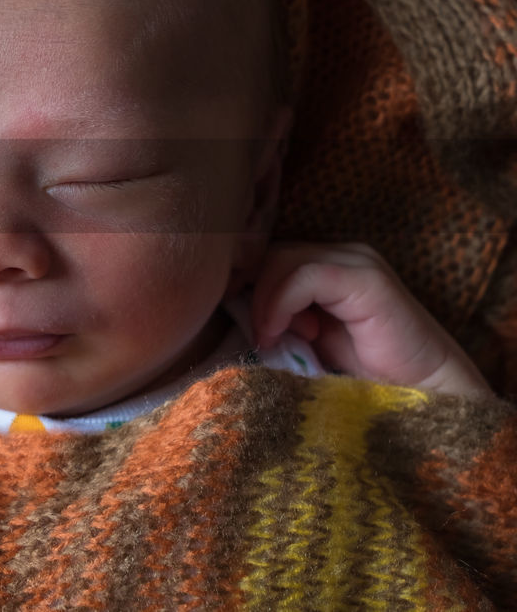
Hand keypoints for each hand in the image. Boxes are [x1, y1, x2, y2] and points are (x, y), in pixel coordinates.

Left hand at [251, 242, 490, 398]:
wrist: (422, 397)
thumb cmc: (361, 374)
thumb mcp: (304, 340)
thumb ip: (275, 316)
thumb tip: (228, 305)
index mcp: (325, 264)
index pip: (266, 255)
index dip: (244, 282)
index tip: (237, 318)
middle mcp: (340, 254)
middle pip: (269, 253)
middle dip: (251, 291)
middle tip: (258, 333)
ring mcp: (356, 261)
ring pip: (280, 259)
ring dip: (264, 300)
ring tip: (270, 338)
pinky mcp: (366, 279)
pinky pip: (305, 276)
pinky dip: (280, 303)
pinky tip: (280, 334)